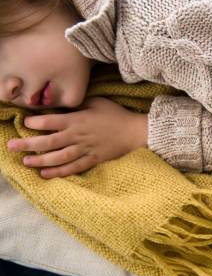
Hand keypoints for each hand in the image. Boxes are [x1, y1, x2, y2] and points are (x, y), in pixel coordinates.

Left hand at [6, 96, 147, 178]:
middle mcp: (78, 136)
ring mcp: (85, 149)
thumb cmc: (116, 115)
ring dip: (40, 160)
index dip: (35, 122)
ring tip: (25, 162)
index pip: (51, 122)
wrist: (135, 132)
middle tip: (11, 146)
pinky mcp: (93, 159)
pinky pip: (73, 168)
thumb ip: (78, 105)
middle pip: (49, 142)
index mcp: (78, 120)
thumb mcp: (96, 102)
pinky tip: (45, 174)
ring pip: (58, 157)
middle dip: (28, 144)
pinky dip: (59, 172)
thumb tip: (62, 107)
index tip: (24, 122)